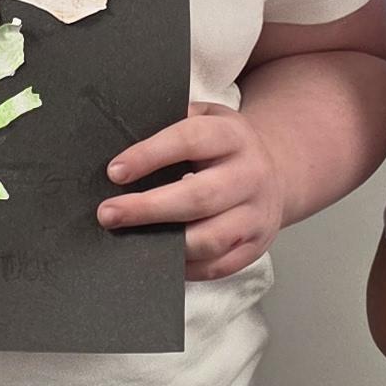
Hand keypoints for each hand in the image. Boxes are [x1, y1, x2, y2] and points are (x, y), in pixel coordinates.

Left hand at [99, 102, 284, 278]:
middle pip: (199, 197)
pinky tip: (159, 257)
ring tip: (129, 239)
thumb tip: (124, 142)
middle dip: (148, 209)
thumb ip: (172, 122)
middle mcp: (250, 175)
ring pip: (209, 238)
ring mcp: (256, 214)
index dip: (150, 155)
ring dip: (165, 243)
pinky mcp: (255, 246)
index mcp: (233, 136)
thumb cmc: (224, 147)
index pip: (190, 140)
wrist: (276, 171)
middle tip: (108, 214)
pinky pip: (217, 265)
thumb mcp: (206, 118)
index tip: (115, 172)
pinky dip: (185, 267)